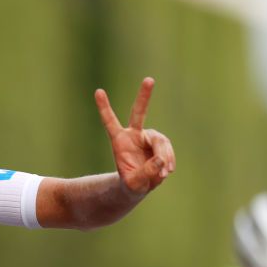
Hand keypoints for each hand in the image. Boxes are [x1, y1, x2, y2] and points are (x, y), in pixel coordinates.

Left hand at [95, 77, 175, 197]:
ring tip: (163, 173)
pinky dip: (169, 160)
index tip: (97, 91)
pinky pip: (167, 150)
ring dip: (164, 156)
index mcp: (119, 141)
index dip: (104, 108)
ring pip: (160, 141)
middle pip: (139, 113)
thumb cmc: (131, 185)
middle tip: (149, 80)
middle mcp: (133, 135)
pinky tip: (166, 171)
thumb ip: (145, 172)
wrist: (140, 186)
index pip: (110, 122)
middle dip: (144, 96)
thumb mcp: (134, 184)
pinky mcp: (160, 144)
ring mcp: (148, 138)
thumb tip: (160, 160)